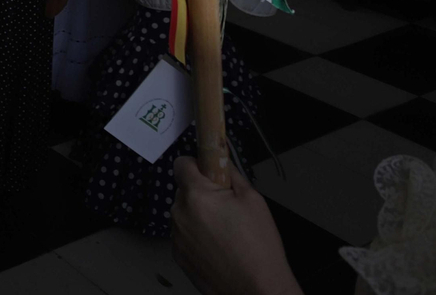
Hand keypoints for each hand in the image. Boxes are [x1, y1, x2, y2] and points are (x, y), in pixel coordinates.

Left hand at [171, 157, 302, 294]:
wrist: (256, 289)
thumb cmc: (259, 248)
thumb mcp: (252, 199)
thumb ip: (230, 173)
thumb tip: (220, 154)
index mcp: (197, 195)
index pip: (181, 164)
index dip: (197, 165)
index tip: (209, 171)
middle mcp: (179, 214)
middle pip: (184, 190)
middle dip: (202, 193)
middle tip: (227, 208)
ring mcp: (176, 236)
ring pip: (184, 213)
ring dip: (199, 215)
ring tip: (226, 232)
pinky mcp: (177, 255)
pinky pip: (184, 234)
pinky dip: (197, 236)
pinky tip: (219, 247)